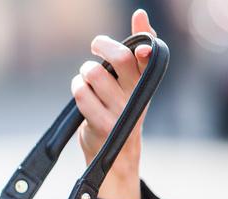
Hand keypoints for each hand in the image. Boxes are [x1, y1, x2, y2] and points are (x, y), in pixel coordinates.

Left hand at [71, 9, 155, 198]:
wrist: (117, 156)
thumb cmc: (121, 110)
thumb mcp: (131, 82)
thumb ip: (134, 51)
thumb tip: (140, 14)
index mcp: (145, 82)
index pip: (151, 53)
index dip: (145, 37)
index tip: (136, 27)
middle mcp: (137, 95)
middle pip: (120, 58)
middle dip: (102, 45)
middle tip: (96, 46)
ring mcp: (121, 111)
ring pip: (94, 73)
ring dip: (84, 71)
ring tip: (87, 77)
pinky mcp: (104, 124)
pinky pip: (82, 94)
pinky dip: (76, 87)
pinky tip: (80, 91)